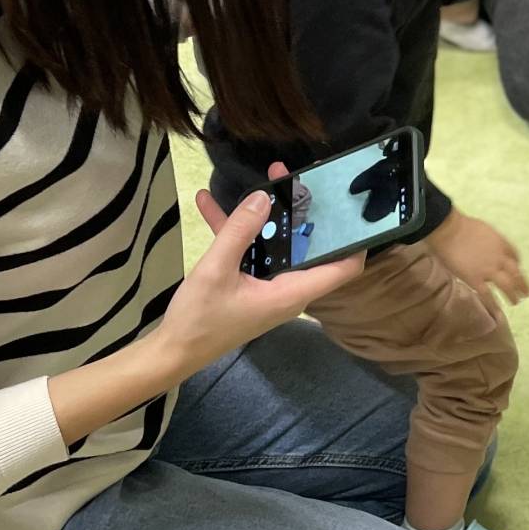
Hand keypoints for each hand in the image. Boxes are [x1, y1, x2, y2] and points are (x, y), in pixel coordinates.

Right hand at [162, 164, 364, 374]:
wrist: (172, 352)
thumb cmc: (198, 319)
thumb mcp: (216, 270)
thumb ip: (239, 232)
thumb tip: (264, 197)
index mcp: (292, 292)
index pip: (344, 268)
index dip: (357, 241)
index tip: (357, 210)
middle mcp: (288, 289)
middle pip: (311, 247)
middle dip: (307, 212)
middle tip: (301, 177)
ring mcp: (269, 287)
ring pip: (279, 245)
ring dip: (270, 215)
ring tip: (267, 177)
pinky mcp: (250, 285)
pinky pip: (252, 253)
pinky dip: (237, 232)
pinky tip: (208, 202)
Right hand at [429, 211, 528, 309]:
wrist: (449, 230)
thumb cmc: (461, 225)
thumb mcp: (484, 229)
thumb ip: (490, 240)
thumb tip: (488, 245)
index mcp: (502, 244)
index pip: (515, 257)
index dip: (518, 265)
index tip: (517, 271)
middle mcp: (499, 258)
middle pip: (516, 274)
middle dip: (523, 284)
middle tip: (527, 293)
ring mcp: (488, 270)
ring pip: (507, 286)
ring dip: (513, 295)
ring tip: (516, 302)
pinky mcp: (474, 279)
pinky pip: (488, 295)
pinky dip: (494, 304)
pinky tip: (498, 310)